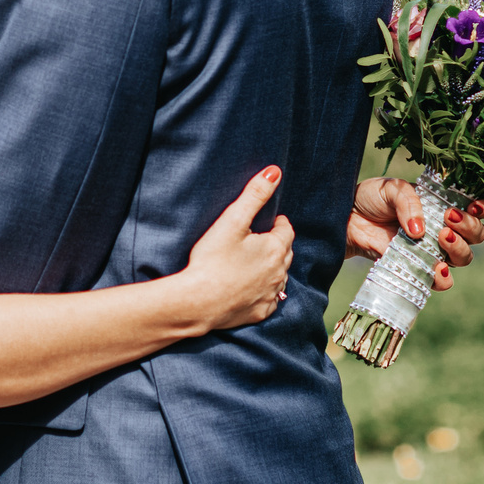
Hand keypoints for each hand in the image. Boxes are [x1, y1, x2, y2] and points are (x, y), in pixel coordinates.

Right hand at [181, 167, 296, 328]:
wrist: (198, 303)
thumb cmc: (212, 260)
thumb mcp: (232, 220)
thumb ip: (254, 195)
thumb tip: (274, 172)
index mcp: (275, 248)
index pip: (286, 230)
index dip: (279, 223)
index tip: (272, 220)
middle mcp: (279, 272)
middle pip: (286, 252)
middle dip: (278, 243)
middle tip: (265, 238)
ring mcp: (271, 294)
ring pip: (281, 276)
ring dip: (274, 267)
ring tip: (260, 261)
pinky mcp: (260, 312)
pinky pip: (271, 299)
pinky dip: (267, 291)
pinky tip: (256, 288)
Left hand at [345, 179, 483, 291]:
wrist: (347, 219)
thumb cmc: (371, 198)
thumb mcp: (391, 189)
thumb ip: (408, 202)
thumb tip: (420, 230)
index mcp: (445, 203)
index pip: (478, 207)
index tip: (475, 206)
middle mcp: (445, 227)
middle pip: (477, 235)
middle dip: (470, 227)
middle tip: (449, 218)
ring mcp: (434, 250)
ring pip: (464, 257)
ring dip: (459, 249)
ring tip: (440, 237)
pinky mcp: (418, 268)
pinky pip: (440, 280)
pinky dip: (443, 277)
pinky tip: (437, 268)